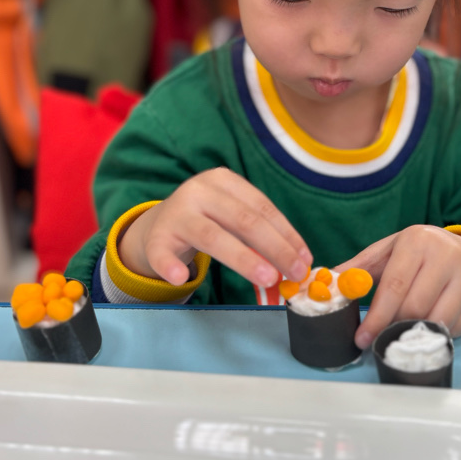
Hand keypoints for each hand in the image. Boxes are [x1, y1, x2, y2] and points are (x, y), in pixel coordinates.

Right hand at [117, 168, 311, 286]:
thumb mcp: (231, 215)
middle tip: (294, 274)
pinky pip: (162, 254)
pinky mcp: (156, 238)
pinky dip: (170, 266)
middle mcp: (199, 191)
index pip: (262, 207)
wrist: (158, 224)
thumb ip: (259, 233)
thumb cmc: (207, 220)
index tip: (304, 259)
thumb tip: (297, 262)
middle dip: (275, 248)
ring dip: (244, 259)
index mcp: (223, 180)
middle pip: (244, 221)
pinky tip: (181, 278)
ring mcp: (176, 213)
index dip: (287, 234)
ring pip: (213, 237)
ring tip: (268, 279)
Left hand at [337, 226, 460, 348]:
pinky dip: (436, 334)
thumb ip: (359, 268)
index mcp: (418, 242)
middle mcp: (447, 256)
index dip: (377, 317)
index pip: (394, 286)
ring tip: (399, 335)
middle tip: (379, 339)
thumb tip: (329, 282)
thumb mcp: (388, 251)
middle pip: (416, 307)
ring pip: (437, 320)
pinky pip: (456, 327)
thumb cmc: (418, 252)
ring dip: (414, 333)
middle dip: (393, 327)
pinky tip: (424, 329)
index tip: (362, 338)